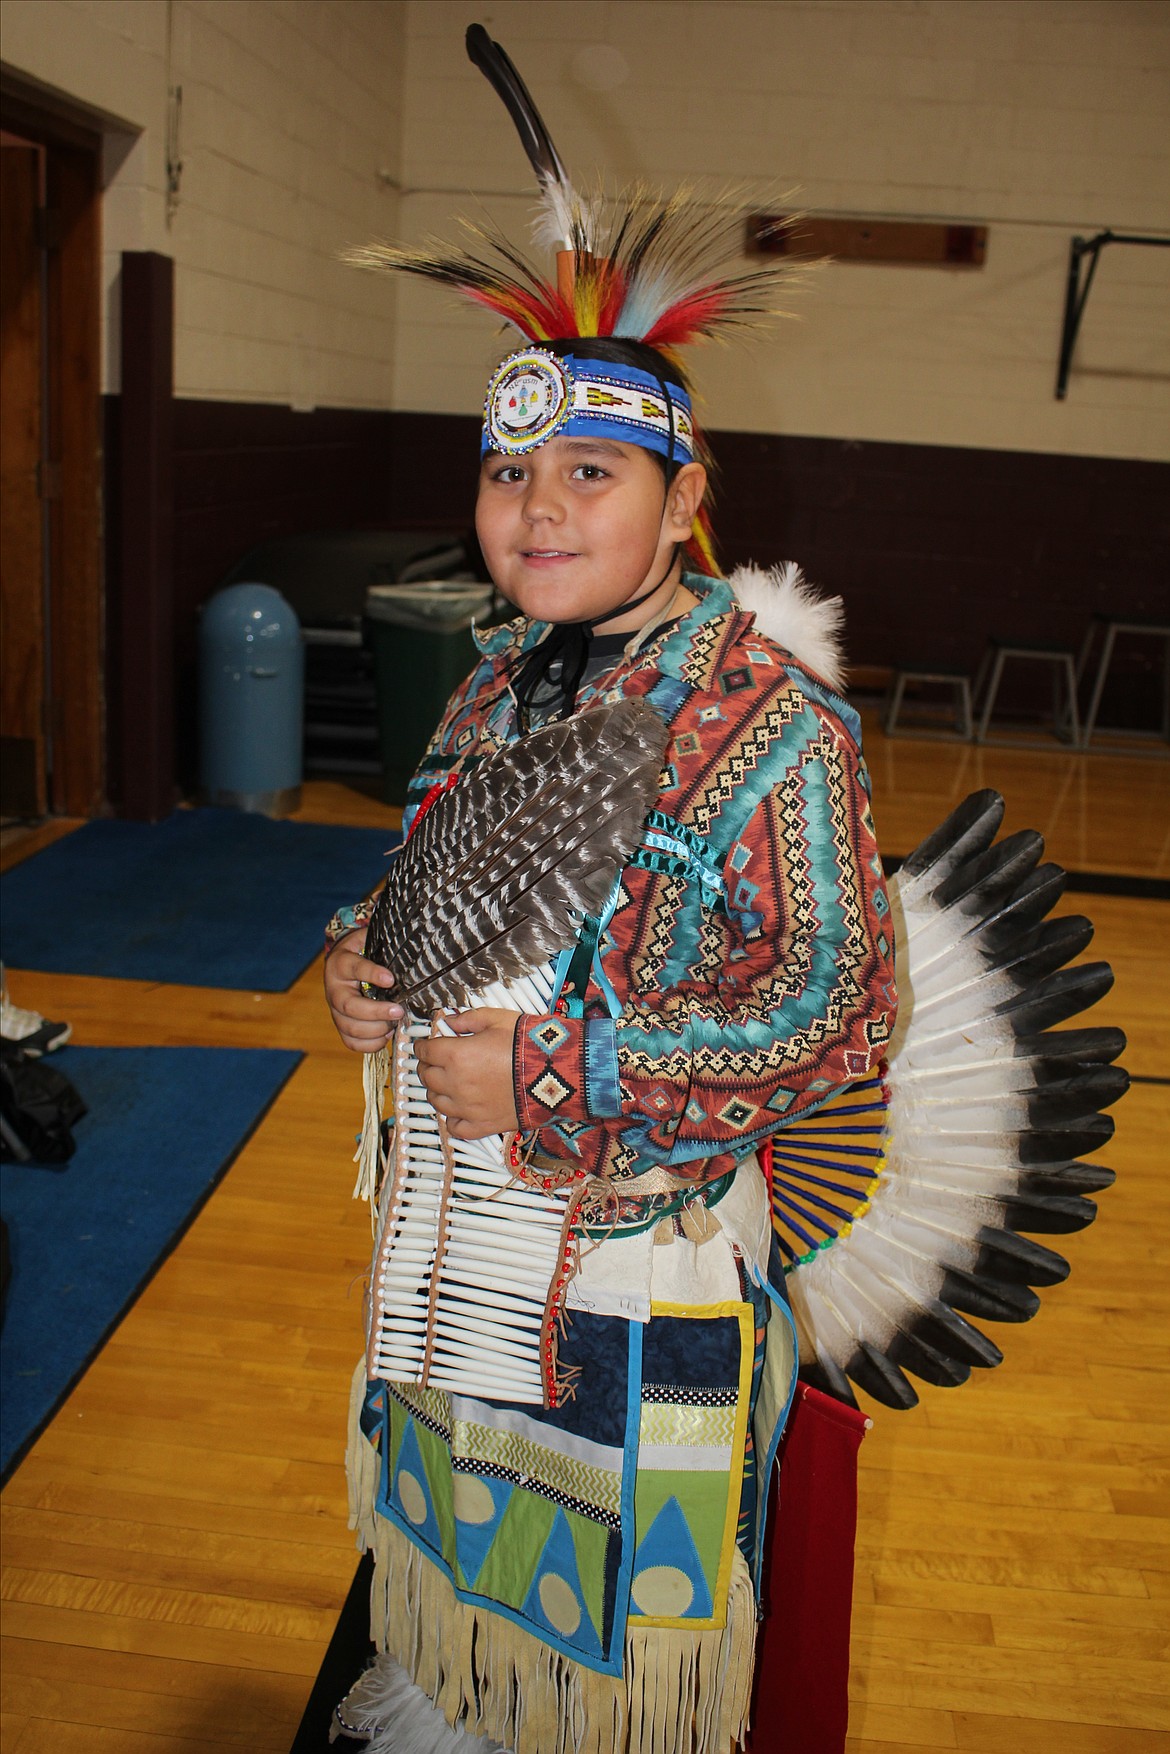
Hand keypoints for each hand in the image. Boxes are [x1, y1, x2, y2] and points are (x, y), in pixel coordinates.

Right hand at [324, 927, 403, 1051]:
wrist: (343, 963)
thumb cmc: (362, 952)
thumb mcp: (369, 940)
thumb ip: (384, 943)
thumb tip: (412, 945)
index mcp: (340, 963)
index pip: (353, 967)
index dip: (371, 974)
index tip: (390, 978)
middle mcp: (334, 989)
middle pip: (349, 1006)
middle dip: (376, 1012)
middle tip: (398, 1011)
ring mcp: (335, 1010)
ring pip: (350, 1027)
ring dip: (376, 1030)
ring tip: (394, 1023)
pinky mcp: (341, 1025)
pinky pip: (351, 1042)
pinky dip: (370, 1044)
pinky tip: (385, 1035)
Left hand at [414, 1008, 520, 1139]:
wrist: (558, 1073)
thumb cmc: (528, 1044)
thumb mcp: (498, 1019)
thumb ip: (469, 1018)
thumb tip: (449, 1022)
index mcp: (456, 1055)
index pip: (424, 1051)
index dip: (423, 1046)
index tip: (426, 1045)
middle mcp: (455, 1084)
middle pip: (426, 1076)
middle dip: (428, 1066)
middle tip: (436, 1061)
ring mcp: (467, 1108)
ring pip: (436, 1102)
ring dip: (437, 1090)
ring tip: (447, 1083)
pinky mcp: (481, 1126)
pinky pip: (454, 1127)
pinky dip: (452, 1118)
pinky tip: (459, 1108)